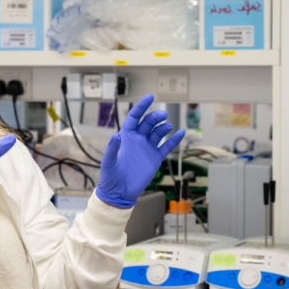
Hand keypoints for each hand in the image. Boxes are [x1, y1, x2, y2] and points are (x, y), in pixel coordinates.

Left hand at [96, 94, 184, 208]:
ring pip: (158, 133)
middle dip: (155, 117)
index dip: (141, 106)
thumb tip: (116, 136)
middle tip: (161, 116)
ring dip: (163, 128)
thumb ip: (112, 148)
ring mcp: (147, 148)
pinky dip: (174, 141)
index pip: (134, 117)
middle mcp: (137, 140)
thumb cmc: (110, 176)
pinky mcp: (155, 158)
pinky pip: (166, 147)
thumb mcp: (108, 162)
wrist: (119, 192)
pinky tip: (181, 133)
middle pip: (148, 123)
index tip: (150, 97)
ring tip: (167, 127)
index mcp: (125, 137)